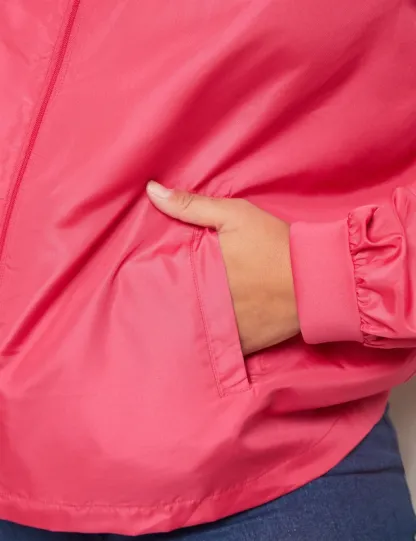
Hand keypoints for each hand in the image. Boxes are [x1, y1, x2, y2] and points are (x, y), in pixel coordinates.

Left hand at [147, 181, 299, 354]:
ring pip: (193, 330)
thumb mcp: (235, 215)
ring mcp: (225, 329)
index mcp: (200, 272)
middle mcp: (208, 304)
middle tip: (153, 300)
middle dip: (164, 302)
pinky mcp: (243, 345)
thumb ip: (191, 205)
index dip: (151, 278)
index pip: (161, 279)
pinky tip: (204, 333)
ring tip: (174, 317)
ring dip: (185, 323)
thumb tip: (152, 191)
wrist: (317, 278)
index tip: (141, 277)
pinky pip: (217, 348)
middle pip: (174, 307)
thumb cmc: (275, 244)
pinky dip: (209, 342)